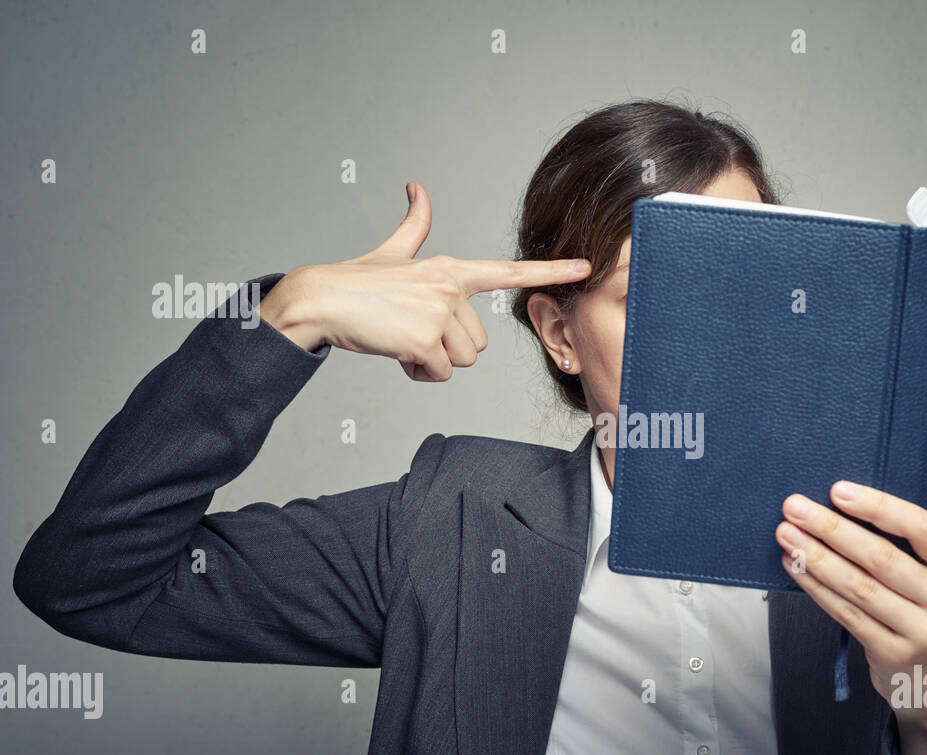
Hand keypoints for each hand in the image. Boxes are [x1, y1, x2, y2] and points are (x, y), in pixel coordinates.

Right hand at [257, 181, 591, 380]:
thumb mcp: (392, 251)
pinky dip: (417, 372)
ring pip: (462, 361)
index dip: (551, 270)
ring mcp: (439, 313)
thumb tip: (418, 187)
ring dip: (433, 362)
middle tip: (412, 334)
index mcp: (450, 269)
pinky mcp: (424, 339)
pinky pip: (438, 373)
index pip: (511, 271)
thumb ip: (414, 225)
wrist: (319, 300)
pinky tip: (395, 351)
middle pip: (479, 344)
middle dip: (447, 350)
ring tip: (403, 341)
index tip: (585, 266)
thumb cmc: (356, 283)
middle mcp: (450, 288)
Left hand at [774, 481, 926, 754]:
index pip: (921, 528)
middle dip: (832, 529)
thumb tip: (839, 508)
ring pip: (859, 587)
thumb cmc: (924, 618)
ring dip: (816, 558)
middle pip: (882, 557)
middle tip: (795, 508)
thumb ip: (901, 550)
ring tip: (787, 536)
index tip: (838, 491)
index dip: (878, 507)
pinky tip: (797, 568)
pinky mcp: (893, 653)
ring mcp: (922, 631)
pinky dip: (817, 588)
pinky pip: (847, 613)